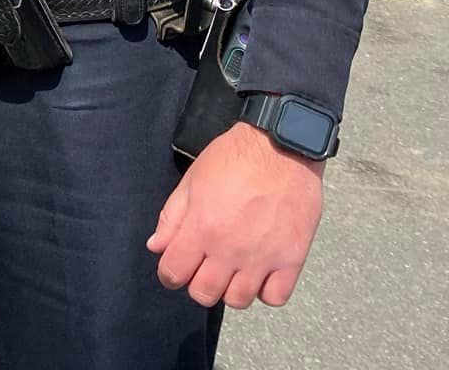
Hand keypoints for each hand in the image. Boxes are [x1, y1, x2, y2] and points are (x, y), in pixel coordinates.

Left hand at [148, 121, 324, 309]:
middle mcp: (230, 250)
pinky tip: (260, 272)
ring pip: (238, 301)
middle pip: (204, 294)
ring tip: (233, 269)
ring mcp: (263, 258)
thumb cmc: (233, 158)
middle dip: (197, 284)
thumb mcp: (192, 181)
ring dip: (231, 289)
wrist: (282, 147)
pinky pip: (275, 297)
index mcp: (201, 228)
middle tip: (204, 267)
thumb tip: (156, 247)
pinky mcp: (292, 259)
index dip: (170, 273)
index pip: (173, 273)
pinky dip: (265, 291)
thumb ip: (172, 217)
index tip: (176, 266)